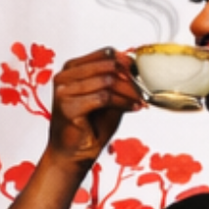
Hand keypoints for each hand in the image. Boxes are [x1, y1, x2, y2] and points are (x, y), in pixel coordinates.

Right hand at [44, 48, 143, 164]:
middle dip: (130, 77)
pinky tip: (133, 108)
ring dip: (129, 92)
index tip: (141, 72)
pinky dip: (123, 102)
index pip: (104, 53)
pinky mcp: (68, 107)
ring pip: (107, 81)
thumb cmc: (89, 126)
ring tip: (141, 101)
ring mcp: (63, 91)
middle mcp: (64, 76)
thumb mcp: (107, 97)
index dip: (126, 61)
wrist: (72, 154)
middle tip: (144, 88)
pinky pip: (104, 98)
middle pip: (107, 65)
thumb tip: (136, 65)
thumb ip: (117, 80)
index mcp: (71, 68)